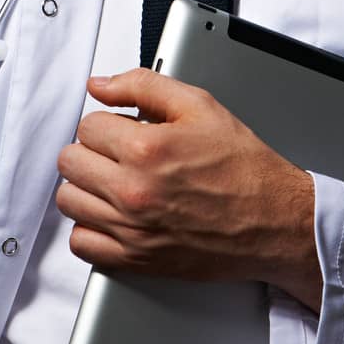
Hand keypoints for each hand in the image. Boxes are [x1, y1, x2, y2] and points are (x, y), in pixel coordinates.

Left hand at [56, 68, 322, 312]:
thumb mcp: (201, 106)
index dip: (107, 121)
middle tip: (119, 152)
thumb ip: (144, 85)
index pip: (86, 126)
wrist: (274, 221)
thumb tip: (101, 85)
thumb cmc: (244, 168)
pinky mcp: (135, 259)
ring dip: (87, 186)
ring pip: (69, 200)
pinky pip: (81, 243)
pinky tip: (113, 214)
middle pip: (70, 162)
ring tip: (116, 180)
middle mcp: (132, 192)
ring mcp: (131, 229)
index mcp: (146, 149)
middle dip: (92, 150)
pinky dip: (90, 227)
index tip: (124, 128)